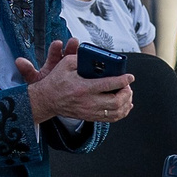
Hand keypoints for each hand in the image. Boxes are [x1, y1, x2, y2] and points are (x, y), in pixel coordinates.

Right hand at [14, 40, 133, 124]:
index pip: (109, 84)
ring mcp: (90, 111)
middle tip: (128, 86)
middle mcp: (88, 101)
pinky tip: (124, 105)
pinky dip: (121, 112)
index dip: (123, 80)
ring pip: (116, 112)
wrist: (47, 99)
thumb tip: (98, 58)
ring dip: (126, 103)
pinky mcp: (90, 117)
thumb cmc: (56, 81)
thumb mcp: (66, 64)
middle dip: (127, 93)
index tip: (129, 76)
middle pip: (116, 101)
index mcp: (83, 87)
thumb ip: (82, 58)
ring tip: (127, 94)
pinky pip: (111, 119)